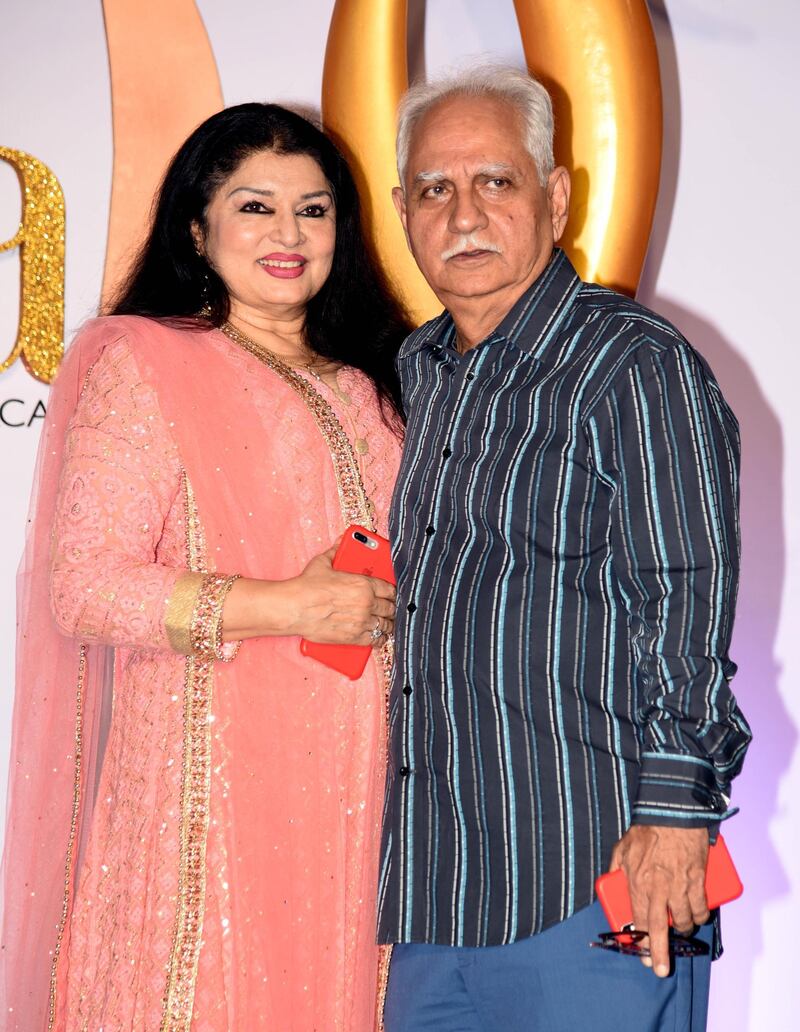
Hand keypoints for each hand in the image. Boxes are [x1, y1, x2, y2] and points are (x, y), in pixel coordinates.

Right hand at [285, 544, 395, 644]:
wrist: (294, 608)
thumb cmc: (307, 586)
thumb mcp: (323, 563)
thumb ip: (336, 552)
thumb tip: (340, 542)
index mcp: (363, 584)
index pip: (390, 589)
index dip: (393, 592)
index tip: (392, 594)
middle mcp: (366, 604)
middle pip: (390, 608)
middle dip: (391, 608)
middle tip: (390, 608)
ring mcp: (362, 622)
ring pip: (386, 625)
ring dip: (388, 623)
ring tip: (388, 622)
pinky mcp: (354, 638)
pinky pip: (376, 640)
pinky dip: (380, 638)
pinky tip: (380, 636)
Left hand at [609, 825, 709, 976]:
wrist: (672, 812)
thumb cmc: (646, 828)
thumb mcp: (622, 847)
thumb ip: (616, 866)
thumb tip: (612, 880)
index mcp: (638, 883)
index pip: (639, 920)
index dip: (641, 940)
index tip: (642, 953)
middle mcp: (658, 889)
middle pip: (660, 929)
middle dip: (660, 953)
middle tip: (660, 969)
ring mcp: (680, 886)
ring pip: (684, 920)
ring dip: (683, 929)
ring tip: (681, 928)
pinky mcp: (698, 880)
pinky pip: (701, 907)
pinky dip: (701, 916)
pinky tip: (698, 916)